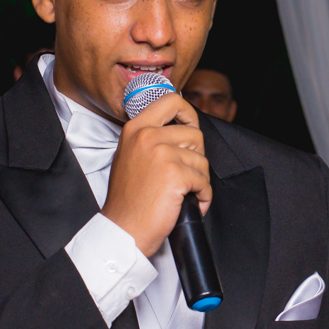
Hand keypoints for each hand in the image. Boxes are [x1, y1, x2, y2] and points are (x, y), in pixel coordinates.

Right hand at [101, 92, 210, 256]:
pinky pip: (204, 181)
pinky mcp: (176, 174)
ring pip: (202, 160)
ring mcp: (162, 154)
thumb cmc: (128, 199)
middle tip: (187, 174)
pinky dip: (203, 196)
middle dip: (197, 157)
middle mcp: (148, 136)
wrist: (124, 228)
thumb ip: (150, 138)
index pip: (171, 100)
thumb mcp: (130, 155)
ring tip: (184, 193)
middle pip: (194, 134)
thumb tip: (178, 128)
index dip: (188, 114)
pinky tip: (191, 204)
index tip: (190, 128)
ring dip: (199, 180)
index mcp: (136, 128)